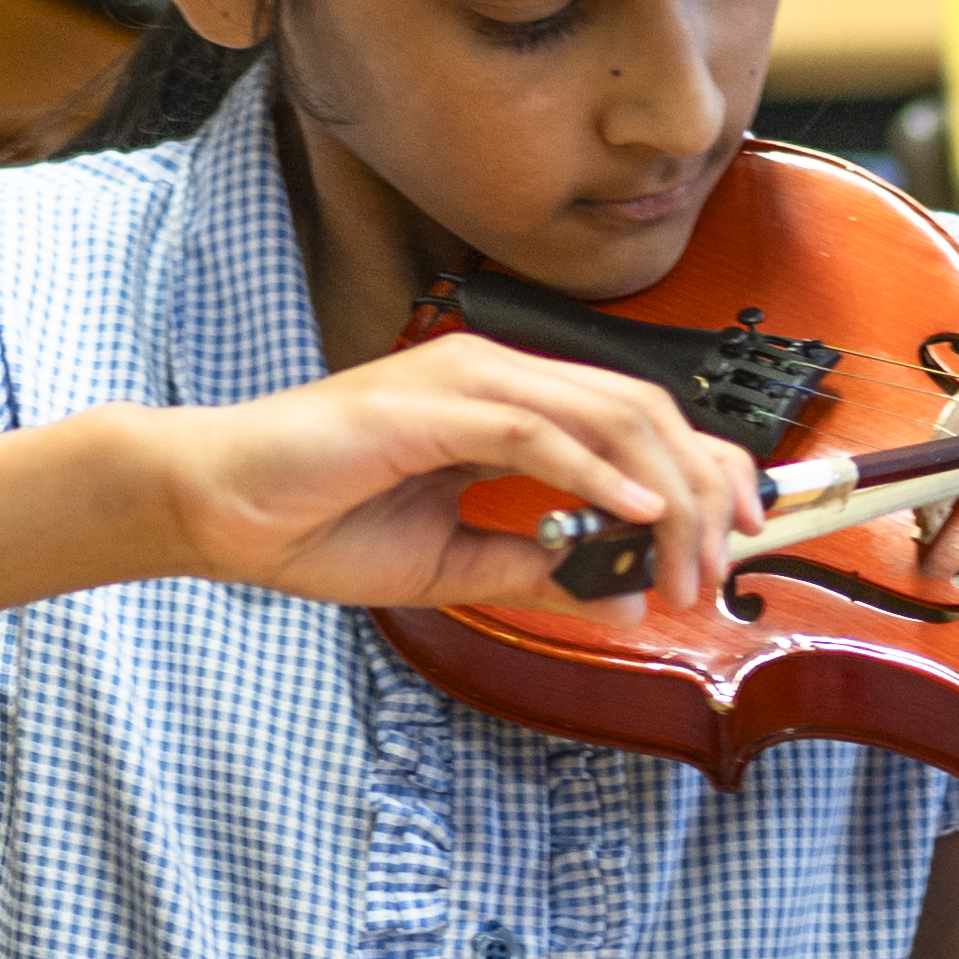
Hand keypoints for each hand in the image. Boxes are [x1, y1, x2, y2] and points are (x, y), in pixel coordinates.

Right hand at [109, 331, 764, 618]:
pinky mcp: (428, 404)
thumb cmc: (316, 521)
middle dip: (702, 492)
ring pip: (606, 413)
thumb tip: (614, 584)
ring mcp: (463, 379)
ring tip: (687, 558)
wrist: (219, 508)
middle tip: (720, 570)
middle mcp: (495, 374)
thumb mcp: (454, 563)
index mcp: (505, 401)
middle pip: (643, 409)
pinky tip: (637, 514)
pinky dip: (597, 471)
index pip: (636, 418)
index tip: (738, 539)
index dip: (703, 473)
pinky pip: (536, 430)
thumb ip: (534, 566)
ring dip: (663, 493)